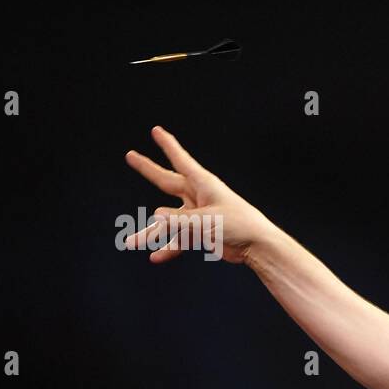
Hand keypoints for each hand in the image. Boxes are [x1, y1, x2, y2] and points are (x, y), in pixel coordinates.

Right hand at [123, 126, 279, 264]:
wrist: (257, 246)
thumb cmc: (238, 225)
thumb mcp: (206, 220)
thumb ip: (180, 219)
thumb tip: (155, 215)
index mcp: (203, 184)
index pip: (180, 160)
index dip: (167, 145)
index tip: (156, 130)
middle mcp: (198, 196)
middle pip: (167, 182)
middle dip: (149, 170)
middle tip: (130, 155)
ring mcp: (198, 215)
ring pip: (169, 221)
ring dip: (152, 233)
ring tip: (130, 242)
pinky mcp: (201, 233)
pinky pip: (180, 240)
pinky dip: (170, 249)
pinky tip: (156, 258)